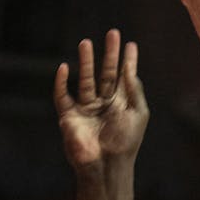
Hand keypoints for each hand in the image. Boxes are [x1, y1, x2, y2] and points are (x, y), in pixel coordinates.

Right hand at [54, 30, 147, 165]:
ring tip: (86, 42)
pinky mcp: (69, 116)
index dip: (127, 60)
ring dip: (86, 61)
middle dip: (109, 54)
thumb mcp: (137, 113)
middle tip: (112, 33)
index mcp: (122, 104)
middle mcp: (104, 104)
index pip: (124, 77)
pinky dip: (61, 82)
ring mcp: (86, 109)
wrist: (106, 165)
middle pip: (106, 73)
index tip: (130, 44)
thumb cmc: (126, 142)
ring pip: (85, 80)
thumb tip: (131, 68)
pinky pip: (62, 95)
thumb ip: (134, 90)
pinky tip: (64, 67)